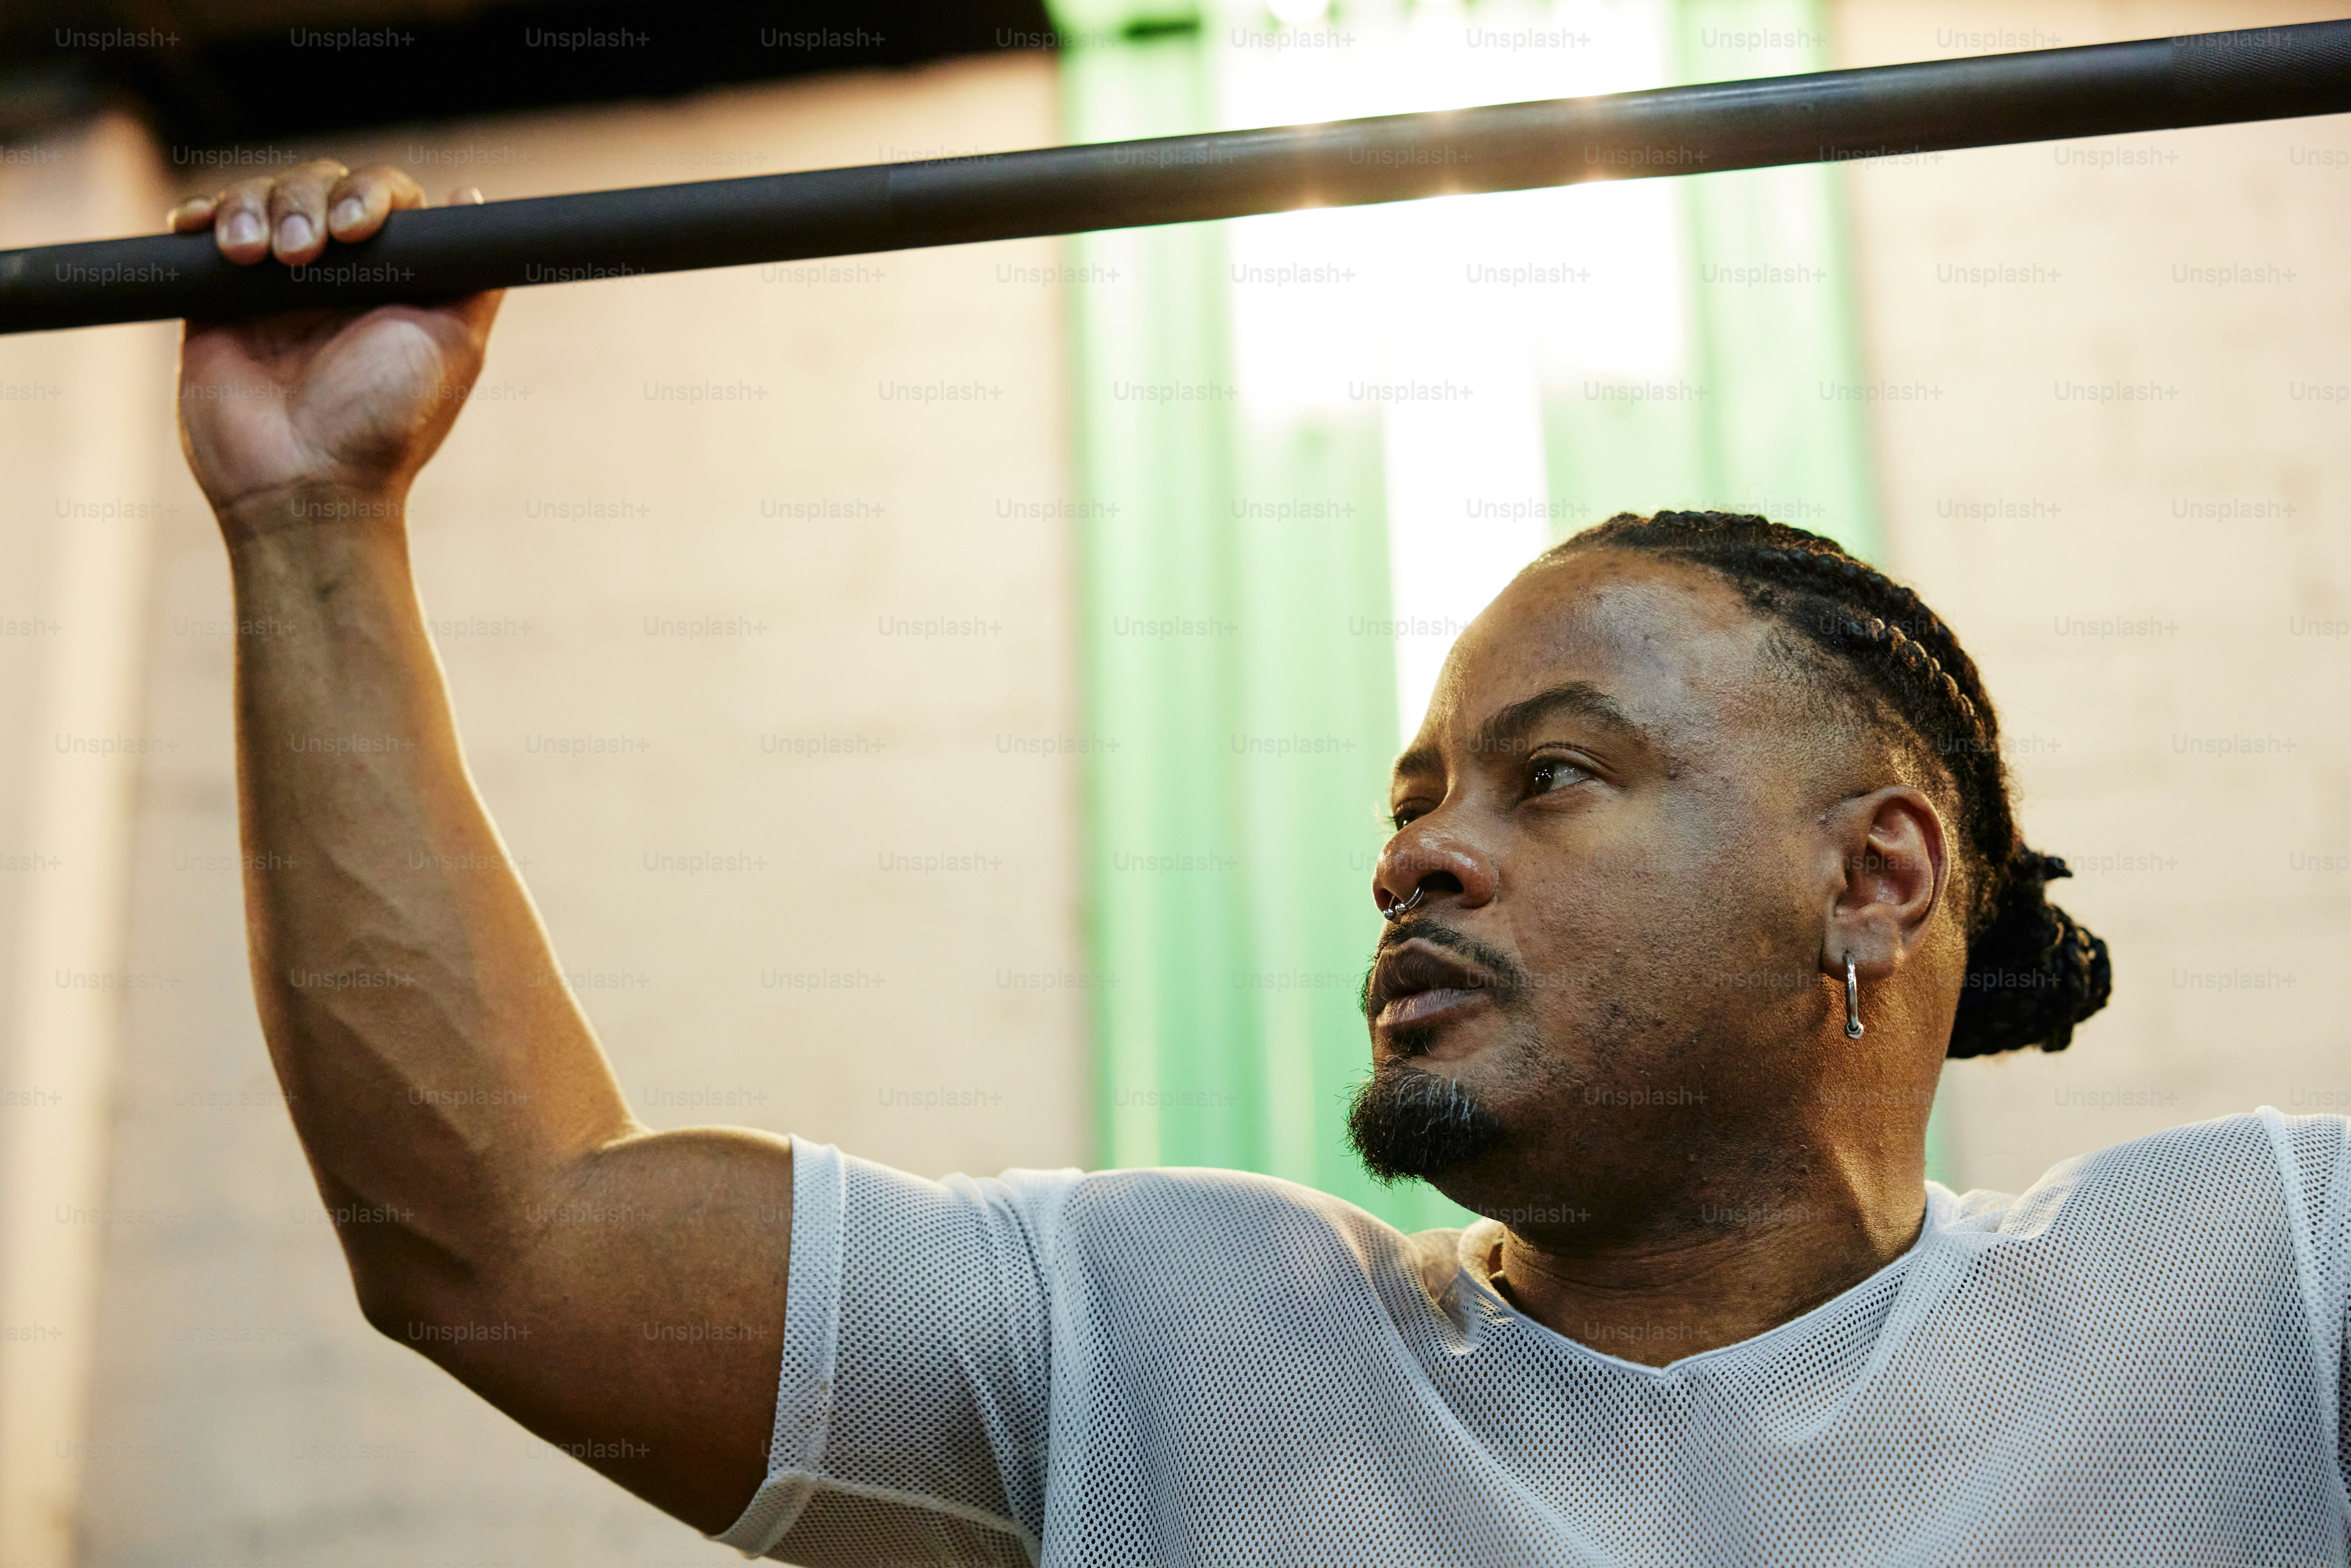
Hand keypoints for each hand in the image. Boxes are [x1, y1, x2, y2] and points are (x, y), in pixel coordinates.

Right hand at [170, 160, 504, 535]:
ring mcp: (275, 282)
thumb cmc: (386, 421)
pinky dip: (203, 215)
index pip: (380, 196)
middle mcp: (335, 273)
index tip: (357, 229)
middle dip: (305, 200)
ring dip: (252, 206)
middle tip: (303, 255)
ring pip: (260, 197)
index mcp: (391, 277)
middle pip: (316, 183)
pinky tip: (202, 227)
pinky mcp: (218, 298)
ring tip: (254, 256)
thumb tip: (469, 200)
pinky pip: (205, 231)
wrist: (306, 481)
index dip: (368, 193)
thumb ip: (472, 277)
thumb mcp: (454, 346)